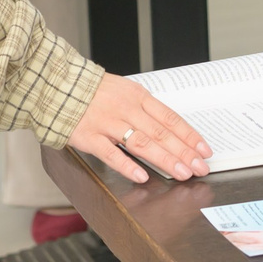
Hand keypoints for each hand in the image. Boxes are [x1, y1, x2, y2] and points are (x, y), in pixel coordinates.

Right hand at [68, 73, 211, 184]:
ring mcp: (107, 123)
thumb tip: (171, 132)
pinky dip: (127, 166)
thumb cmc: (95, 91)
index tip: (204, 150)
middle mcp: (126, 109)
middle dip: (184, 152)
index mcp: (138, 96)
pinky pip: (111, 154)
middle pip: (161, 133)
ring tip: (181, 173)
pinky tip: (142, 176)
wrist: (58, 85)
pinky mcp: (89, 137)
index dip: (189, 135)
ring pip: (141, 143)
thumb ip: (145, 110)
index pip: (170, 118)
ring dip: (164, 160)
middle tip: (200, 168)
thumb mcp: (125, 91)